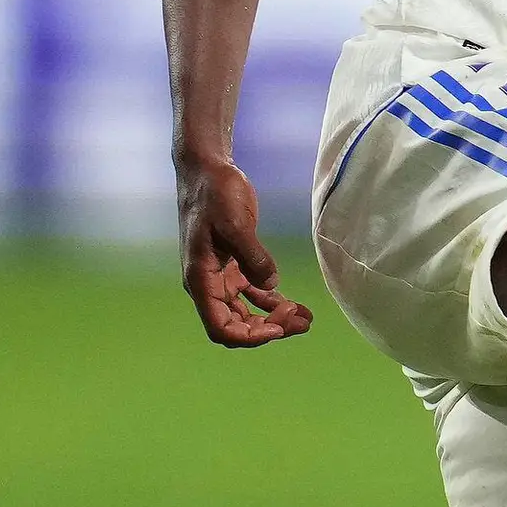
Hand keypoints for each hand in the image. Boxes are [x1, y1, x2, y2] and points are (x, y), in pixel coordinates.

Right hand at [179, 158, 314, 346]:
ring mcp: (221, 277)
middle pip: (237, 325)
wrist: (207, 170)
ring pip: (247, 313)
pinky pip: (254, 294)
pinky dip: (274, 303)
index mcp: (201, 279)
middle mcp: (208, 284)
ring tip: (305, 320)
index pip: (221, 327)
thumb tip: (273, 284)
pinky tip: (296, 305)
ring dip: (275, 320)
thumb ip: (253, 256)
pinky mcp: (234, 266)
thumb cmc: (214, 193)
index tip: (278, 328)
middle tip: (300, 322)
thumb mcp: (235, 222)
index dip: (249, 336)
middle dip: (269, 329)